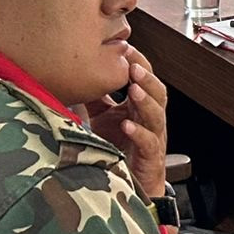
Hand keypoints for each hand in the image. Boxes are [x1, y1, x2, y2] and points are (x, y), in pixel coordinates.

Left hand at [87, 45, 169, 199]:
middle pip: (157, 92)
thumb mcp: (102, 119)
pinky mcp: (151, 158)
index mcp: (139, 107)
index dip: (137, 63)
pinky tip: (127, 126)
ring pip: (157, 115)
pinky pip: (149, 143)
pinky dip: (139, 133)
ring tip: (134, 88)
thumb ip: (95, 99)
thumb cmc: (117, 150)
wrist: (131, 186)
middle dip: (146, 77)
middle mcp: (150, 119)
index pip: (144, 79)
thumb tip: (76, 77)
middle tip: (132, 65)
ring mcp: (153, 138)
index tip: (123, 47)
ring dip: (146, 100)